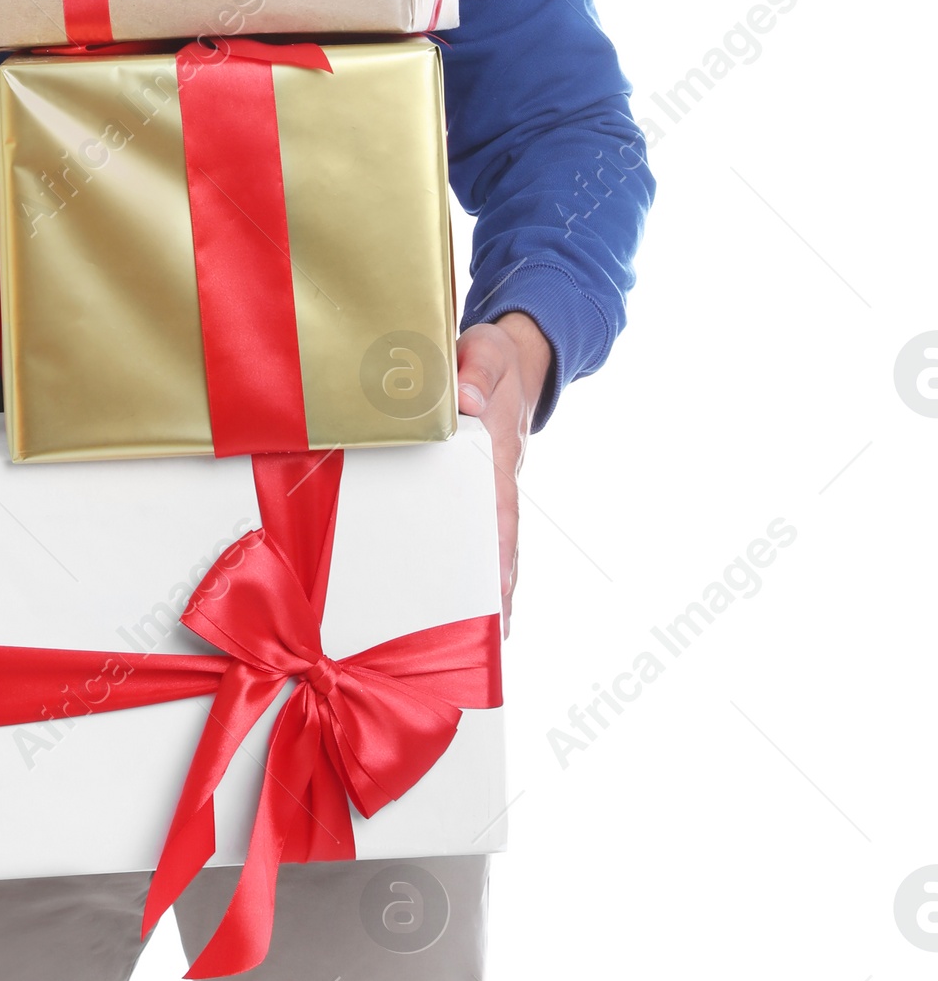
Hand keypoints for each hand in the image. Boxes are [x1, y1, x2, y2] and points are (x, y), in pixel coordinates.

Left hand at [455, 312, 551, 636]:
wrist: (513, 355)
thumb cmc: (491, 356)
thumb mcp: (486, 350)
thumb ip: (477, 371)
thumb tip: (468, 403)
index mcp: (496, 446)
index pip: (498, 502)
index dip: (498, 543)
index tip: (499, 583)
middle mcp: (499, 471)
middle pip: (501, 534)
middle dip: (501, 580)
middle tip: (498, 629)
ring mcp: (494, 480)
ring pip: (494, 535)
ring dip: (496, 580)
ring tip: (492, 629)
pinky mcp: (482, 481)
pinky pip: (480, 522)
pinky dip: (485, 557)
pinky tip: (477, 591)